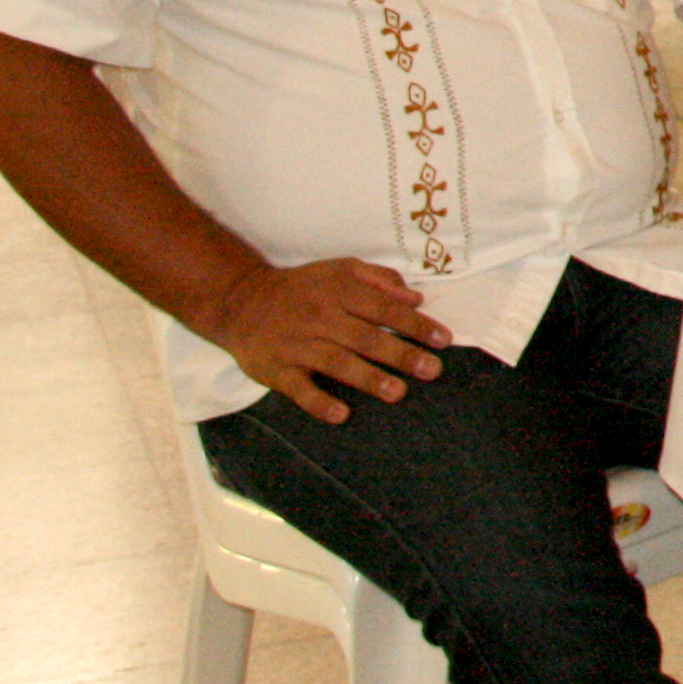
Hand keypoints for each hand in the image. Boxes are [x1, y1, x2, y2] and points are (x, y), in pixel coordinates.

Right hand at [201, 258, 450, 425]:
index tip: (443, 340)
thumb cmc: (301, 288)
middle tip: (432, 370)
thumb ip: (379, 279)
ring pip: (337, 362)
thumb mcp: (339, 269)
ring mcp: (297, 345)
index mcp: (339, 292)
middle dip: (401, 354)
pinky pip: (298, 388)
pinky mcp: (276, 369)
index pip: (385, 309)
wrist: (239, 300)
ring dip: (368, 378)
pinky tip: (341, 414)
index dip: (416, 324)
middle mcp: (320, 317)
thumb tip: (416, 297)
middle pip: (366, 337)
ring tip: (398, 392)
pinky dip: (318, 402)